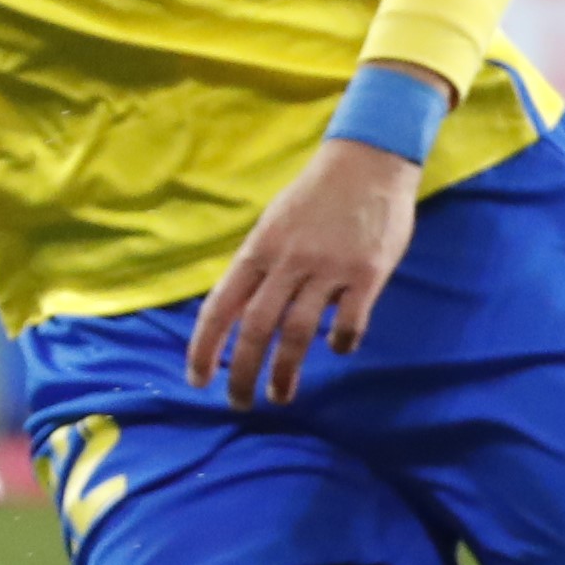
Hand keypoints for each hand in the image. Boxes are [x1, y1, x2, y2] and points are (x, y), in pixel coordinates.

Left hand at [187, 130, 422, 403]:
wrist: (368, 162)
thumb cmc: (316, 197)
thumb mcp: (273, 224)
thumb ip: (258, 266)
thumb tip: (236, 310)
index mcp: (258, 250)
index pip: (220, 306)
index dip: (204, 346)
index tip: (197, 380)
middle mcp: (288, 261)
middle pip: (255, 328)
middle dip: (241, 371)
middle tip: (237, 403)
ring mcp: (328, 268)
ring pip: (298, 332)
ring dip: (285, 371)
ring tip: (279, 395)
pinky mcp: (367, 273)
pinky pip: (350, 321)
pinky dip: (341, 342)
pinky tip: (338, 350)